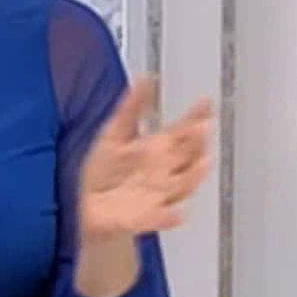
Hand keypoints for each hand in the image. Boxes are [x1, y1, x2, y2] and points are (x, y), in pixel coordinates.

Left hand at [76, 77, 212, 241]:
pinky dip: (168, 217)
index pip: (183, 130)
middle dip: (195, 143)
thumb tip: (144, 79)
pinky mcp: (147, 217)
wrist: (91, 208)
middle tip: (202, 129)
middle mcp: (164, 170)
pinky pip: (161, 217)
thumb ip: (131, 109)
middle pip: (187, 155)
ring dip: (193, 176)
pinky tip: (176, 214)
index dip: (195, 116)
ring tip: (201, 164)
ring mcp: (159, 194)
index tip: (205, 103)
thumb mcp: (114, 134)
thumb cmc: (105, 172)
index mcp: (158, 149)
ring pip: (183, 184)